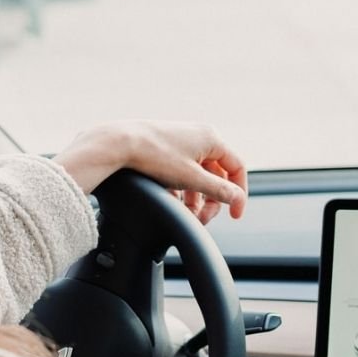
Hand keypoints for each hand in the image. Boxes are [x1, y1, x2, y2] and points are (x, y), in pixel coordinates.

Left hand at [52, 120, 248, 223]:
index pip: (237, 168)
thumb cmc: (154, 156)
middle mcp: (200, 136)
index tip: (234, 215)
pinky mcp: (168, 147)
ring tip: (187, 215)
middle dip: (212, 200)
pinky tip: (173, 201)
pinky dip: (183, 188)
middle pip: (218, 175)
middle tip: (203, 219)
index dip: (239, 194)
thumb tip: (237, 198)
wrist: (118, 143)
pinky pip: (184, 171)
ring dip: (196, 198)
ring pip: (200, 175)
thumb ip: (218, 190)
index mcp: (212, 138)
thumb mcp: (191, 178)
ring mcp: (183, 141)